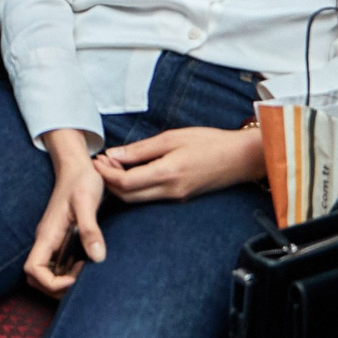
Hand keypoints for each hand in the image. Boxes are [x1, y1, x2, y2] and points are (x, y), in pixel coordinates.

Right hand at [24, 131, 107, 294]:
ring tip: (84, 271)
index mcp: (47, 234)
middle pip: (35, 277)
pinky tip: (84, 263)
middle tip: (81, 279)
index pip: (33, 269)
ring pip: (43, 274)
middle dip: (55, 288)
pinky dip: (66, 273)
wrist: (76, 166)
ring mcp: (50, 240)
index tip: (75, 276)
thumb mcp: (88, 202)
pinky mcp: (57, 239)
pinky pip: (54, 265)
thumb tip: (97, 258)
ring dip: (61, 282)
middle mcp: (45, 240)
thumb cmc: (81, 181)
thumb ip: (90, 230)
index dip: (51, 282)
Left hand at [93, 126, 262, 203]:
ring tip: (111, 165)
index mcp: (167, 174)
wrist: (241, 158)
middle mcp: (170, 192)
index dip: (106, 173)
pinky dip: (134, 187)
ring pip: (137, 199)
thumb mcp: (173, 137)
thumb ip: (141, 149)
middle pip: (127, 196)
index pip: (125, 182)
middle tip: (99, 163)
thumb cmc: (209, 142)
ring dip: (120, 186)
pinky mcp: (180, 197)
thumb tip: (114, 154)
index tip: (97, 160)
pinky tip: (130, 172)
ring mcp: (176, 198)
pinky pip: (150, 197)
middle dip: (108, 182)